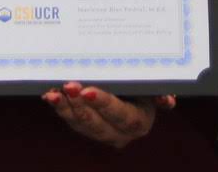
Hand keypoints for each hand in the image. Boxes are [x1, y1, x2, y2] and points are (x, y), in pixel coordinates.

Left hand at [40, 81, 173, 148]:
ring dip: (66, 108)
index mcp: (139, 122)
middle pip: (98, 124)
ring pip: (81, 125)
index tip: (87, 90)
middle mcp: (119, 133)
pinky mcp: (85, 127)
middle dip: (81, 106)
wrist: (132, 90)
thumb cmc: (143, 84)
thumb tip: (167, 101)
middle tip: (69, 86)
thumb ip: (158, 92)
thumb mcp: (152, 86)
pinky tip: (50, 95)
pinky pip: (71, 120)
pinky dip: (60, 108)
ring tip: (54, 93)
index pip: (121, 115)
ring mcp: (100, 133)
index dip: (104, 103)